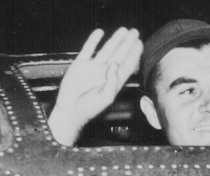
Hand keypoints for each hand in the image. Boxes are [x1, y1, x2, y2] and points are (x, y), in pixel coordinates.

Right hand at [48, 27, 142, 145]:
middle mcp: (105, 73)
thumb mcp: (105, 98)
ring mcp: (92, 68)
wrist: (69, 111)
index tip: (140, 44)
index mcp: (113, 82)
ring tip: (123, 30)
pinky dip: (93, 40)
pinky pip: (87, 49)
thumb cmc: (89, 109)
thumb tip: (115, 64)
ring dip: (115, 40)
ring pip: (106, 50)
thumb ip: (112, 81)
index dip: (134, 54)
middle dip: (127, 44)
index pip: (127, 65)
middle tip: (135, 32)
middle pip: (119, 55)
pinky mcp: (79, 65)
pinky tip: (99, 32)